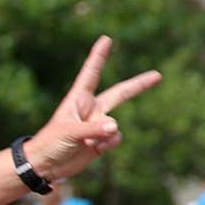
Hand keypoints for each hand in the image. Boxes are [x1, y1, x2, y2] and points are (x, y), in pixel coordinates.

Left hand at [24, 37, 160, 182]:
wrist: (47, 165)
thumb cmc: (50, 143)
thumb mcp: (69, 132)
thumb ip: (93, 128)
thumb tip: (115, 127)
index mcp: (78, 99)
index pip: (91, 73)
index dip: (98, 56)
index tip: (106, 39)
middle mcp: (91, 109)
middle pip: (120, 93)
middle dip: (139, 85)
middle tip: (157, 75)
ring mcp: (98, 125)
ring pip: (115, 124)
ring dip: (105, 134)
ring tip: (86, 141)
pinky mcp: (101, 140)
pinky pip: (115, 138)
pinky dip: (108, 144)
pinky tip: (94, 148)